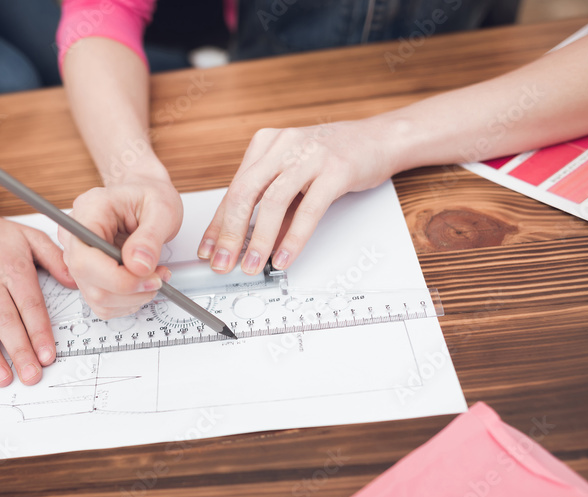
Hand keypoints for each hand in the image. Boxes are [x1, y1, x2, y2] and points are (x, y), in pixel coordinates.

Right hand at [0, 209, 76, 385]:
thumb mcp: (30, 237)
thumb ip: (55, 258)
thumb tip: (77, 282)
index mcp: (13, 269)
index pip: (30, 306)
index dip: (40, 332)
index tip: (48, 356)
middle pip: (6, 322)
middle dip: (20, 352)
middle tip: (31, 376)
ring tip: (2, 378)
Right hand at [62, 177, 182, 318]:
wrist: (145, 197)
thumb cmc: (149, 197)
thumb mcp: (162, 209)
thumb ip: (150, 237)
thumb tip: (138, 265)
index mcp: (88, 212)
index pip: (85, 258)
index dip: (117, 278)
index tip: (148, 276)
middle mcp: (76, 237)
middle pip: (89, 282)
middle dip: (130, 290)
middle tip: (158, 278)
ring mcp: (80, 258)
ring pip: (97, 298)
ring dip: (133, 297)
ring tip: (154, 276)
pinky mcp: (89, 276)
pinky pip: (104, 303)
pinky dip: (128, 301)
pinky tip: (142, 282)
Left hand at [198, 120, 389, 274]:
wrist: (379, 139)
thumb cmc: (334, 158)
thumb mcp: (295, 177)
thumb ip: (274, 208)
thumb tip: (250, 244)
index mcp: (265, 144)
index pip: (233, 189)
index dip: (218, 224)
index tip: (208, 250)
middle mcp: (283, 145)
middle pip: (245, 193)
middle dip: (230, 234)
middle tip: (223, 263)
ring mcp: (309, 155)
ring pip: (273, 202)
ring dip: (259, 240)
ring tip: (252, 265)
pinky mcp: (335, 170)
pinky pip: (308, 209)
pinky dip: (293, 238)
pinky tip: (284, 257)